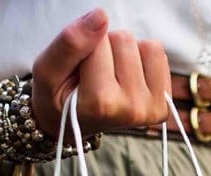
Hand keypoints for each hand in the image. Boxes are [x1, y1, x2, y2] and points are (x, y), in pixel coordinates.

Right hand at [31, 8, 170, 138]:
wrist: (72, 124)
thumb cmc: (57, 97)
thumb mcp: (47, 70)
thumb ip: (70, 43)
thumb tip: (101, 15)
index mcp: (101, 103)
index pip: (98, 40)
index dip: (84, 48)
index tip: (78, 72)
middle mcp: (131, 109)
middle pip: (124, 39)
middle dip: (106, 49)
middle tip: (94, 75)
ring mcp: (151, 108)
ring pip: (145, 45)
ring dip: (125, 54)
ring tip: (109, 77)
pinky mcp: (163, 104)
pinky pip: (158, 55)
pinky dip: (142, 60)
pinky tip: (127, 79)